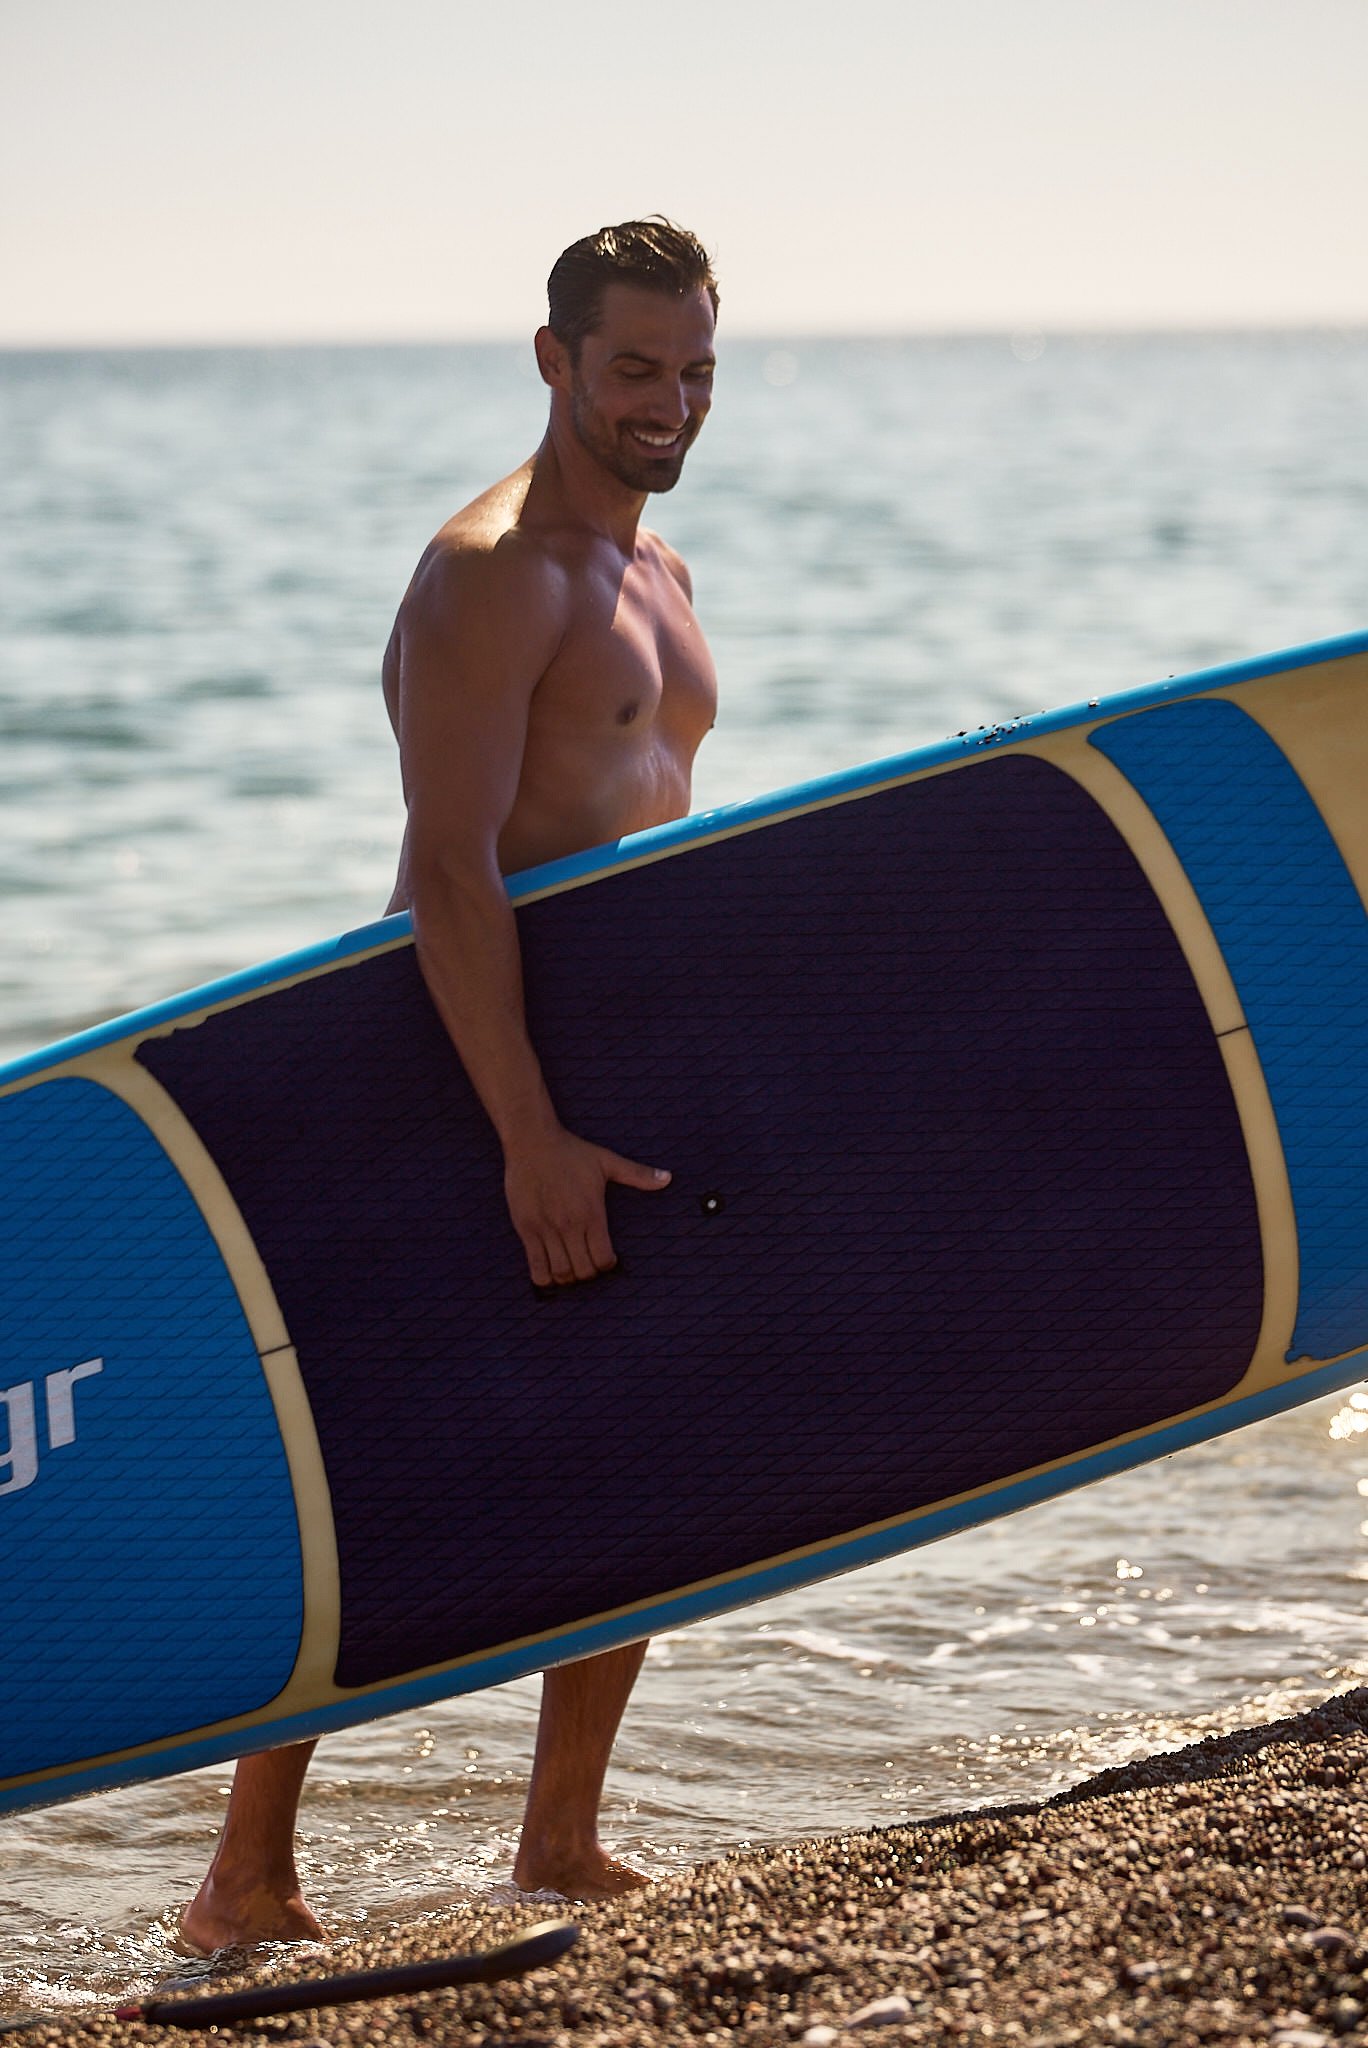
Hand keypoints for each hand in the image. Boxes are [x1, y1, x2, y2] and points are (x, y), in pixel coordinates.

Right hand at [504, 1125, 669, 1286]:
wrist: (533, 1142)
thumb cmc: (571, 1151)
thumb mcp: (607, 1161)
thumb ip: (638, 1174)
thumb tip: (668, 1178)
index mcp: (592, 1213)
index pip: (604, 1259)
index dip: (608, 1265)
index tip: (607, 1258)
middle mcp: (569, 1225)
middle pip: (583, 1271)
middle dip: (589, 1273)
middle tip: (589, 1263)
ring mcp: (546, 1229)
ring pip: (560, 1273)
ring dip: (568, 1277)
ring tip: (570, 1267)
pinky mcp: (526, 1229)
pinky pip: (536, 1267)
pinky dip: (544, 1277)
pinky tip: (549, 1271)